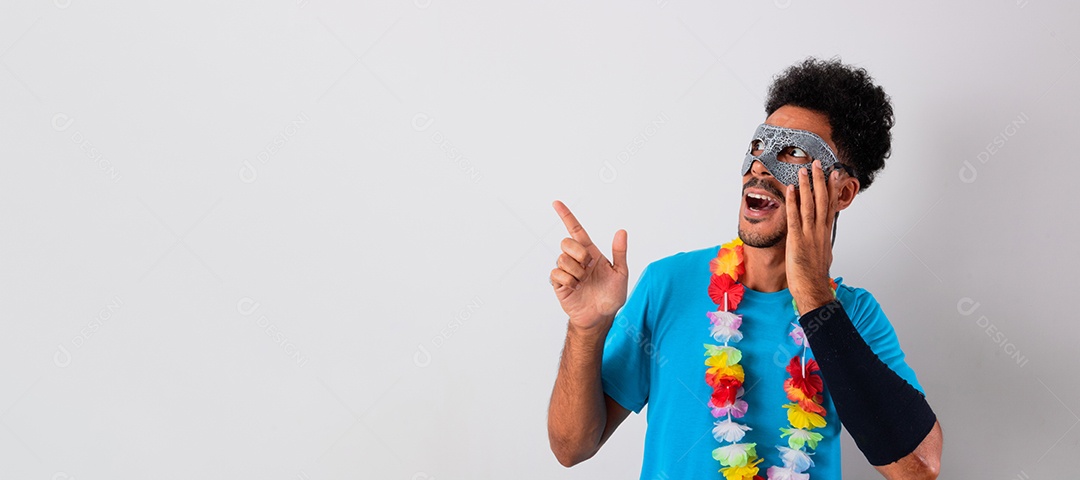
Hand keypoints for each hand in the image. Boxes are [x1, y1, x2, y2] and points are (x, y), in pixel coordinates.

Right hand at [549, 200, 628, 330]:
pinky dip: (568, 280)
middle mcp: (577, 260)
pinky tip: (576, 288)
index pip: (576, 230)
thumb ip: (620, 252)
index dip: (566, 216)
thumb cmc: (611, 296)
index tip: (556, 203)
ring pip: (562, 259)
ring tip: (583, 282)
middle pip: (566, 242)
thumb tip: (622, 231)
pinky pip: (557, 274)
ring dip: (576, 271)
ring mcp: (567, 271)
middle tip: (588, 266)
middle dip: (577, 252)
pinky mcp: (559, 284)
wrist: (601, 317)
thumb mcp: (621, 274)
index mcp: (591, 253)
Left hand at [784, 160, 839, 314]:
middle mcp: (819, 230)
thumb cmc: (815, 276)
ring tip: (804, 169)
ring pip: (810, 204)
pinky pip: (795, 216)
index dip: (832, 188)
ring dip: (807, 185)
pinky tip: (792, 189)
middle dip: (820, 180)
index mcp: (825, 233)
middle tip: (818, 163)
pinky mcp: (797, 239)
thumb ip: (820, 244)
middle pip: (822, 200)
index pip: (830, 205)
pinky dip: (793, 202)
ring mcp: (809, 234)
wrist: (812, 289)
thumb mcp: (821, 255)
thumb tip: (821, 241)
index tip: (834, 174)